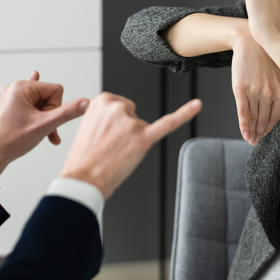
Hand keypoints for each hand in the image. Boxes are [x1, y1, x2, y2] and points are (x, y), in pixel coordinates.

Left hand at [0, 71, 88, 181]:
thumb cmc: (11, 141)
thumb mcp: (44, 125)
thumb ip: (67, 113)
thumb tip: (86, 103)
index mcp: (21, 87)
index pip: (56, 90)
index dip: (56, 108)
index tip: (46, 122)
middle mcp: (14, 88)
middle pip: (47, 96)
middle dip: (49, 115)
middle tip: (41, 130)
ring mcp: (10, 96)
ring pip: (39, 103)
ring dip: (42, 119)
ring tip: (34, 131)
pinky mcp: (8, 105)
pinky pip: (27, 102)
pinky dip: (34, 107)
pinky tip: (34, 83)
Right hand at [59, 93, 201, 198]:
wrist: (82, 180)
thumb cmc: (84, 158)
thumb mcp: (88, 125)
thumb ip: (106, 115)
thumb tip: (123, 118)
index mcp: (102, 100)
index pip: (120, 106)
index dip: (114, 124)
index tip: (104, 134)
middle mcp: (118, 107)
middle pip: (132, 114)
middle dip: (124, 131)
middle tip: (109, 146)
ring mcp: (132, 122)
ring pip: (142, 127)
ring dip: (132, 140)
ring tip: (115, 153)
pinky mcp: (144, 138)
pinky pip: (168, 123)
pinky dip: (185, 114)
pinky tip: (196, 105)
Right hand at [232, 28, 279, 145]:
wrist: (250, 41)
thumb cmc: (264, 58)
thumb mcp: (277, 76)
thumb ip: (277, 93)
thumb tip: (272, 111)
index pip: (275, 117)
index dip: (268, 128)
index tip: (263, 135)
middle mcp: (269, 94)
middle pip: (263, 120)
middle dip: (259, 133)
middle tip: (255, 141)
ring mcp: (255, 92)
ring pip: (253, 118)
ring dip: (251, 131)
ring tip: (249, 138)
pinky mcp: (241, 89)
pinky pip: (243, 111)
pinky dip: (243, 124)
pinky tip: (244, 132)